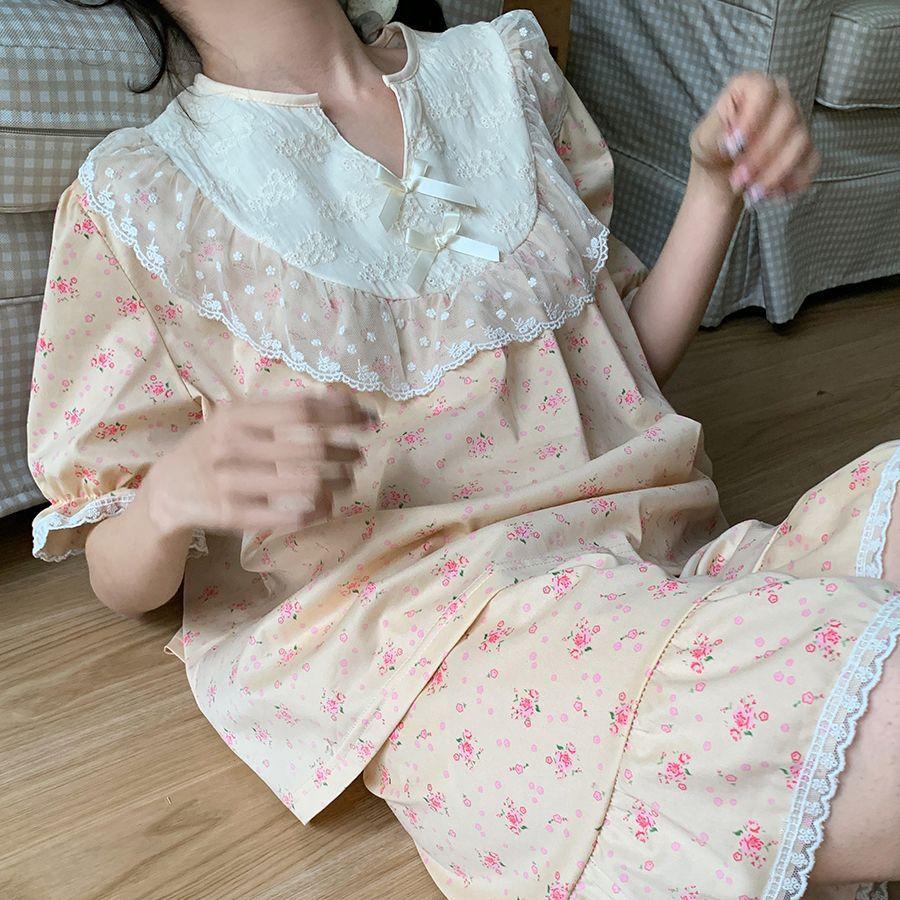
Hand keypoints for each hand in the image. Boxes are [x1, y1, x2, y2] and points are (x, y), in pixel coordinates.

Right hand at [145, 392, 374, 535]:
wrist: (167, 489)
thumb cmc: (215, 447)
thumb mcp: (239, 417)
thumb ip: (283, 408)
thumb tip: (341, 397)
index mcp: (238, 414)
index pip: (303, 410)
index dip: (342, 413)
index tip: (368, 418)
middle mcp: (234, 444)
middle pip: (311, 446)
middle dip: (346, 450)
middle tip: (359, 454)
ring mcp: (232, 481)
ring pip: (307, 482)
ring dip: (339, 480)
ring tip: (347, 479)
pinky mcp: (233, 514)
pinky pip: (291, 514)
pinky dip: (319, 510)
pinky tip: (327, 505)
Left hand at [690, 71, 820, 202]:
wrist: (723, 175)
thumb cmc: (713, 149)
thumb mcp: (703, 141)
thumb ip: (715, 134)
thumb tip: (730, 139)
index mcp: (751, 87)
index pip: (763, 90)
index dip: (751, 117)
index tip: (734, 145)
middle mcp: (780, 98)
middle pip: (786, 117)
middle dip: (760, 154)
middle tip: (737, 179)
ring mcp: (797, 122)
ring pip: (800, 141)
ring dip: (775, 172)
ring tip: (751, 192)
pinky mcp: (807, 148)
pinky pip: (810, 162)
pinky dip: (792, 182)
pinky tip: (771, 195)